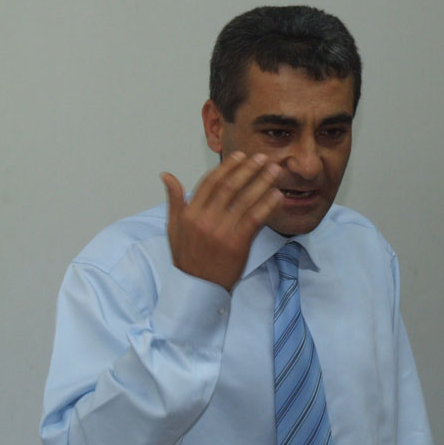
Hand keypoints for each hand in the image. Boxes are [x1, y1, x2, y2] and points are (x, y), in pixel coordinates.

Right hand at [161, 152, 282, 290]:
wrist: (197, 289)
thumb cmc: (187, 258)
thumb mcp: (174, 228)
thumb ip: (174, 200)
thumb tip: (166, 175)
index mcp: (189, 214)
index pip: (210, 182)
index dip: (228, 167)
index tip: (242, 156)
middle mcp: (204, 220)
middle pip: (230, 187)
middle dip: (248, 169)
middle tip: (263, 157)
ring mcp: (221, 232)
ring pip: (245, 200)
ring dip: (262, 182)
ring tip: (275, 171)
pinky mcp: (237, 244)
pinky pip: (255, 219)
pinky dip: (267, 205)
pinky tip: (277, 195)